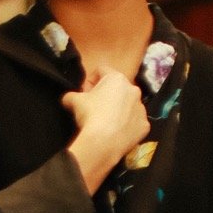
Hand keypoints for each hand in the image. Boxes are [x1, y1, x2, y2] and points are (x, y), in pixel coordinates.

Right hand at [63, 69, 149, 194]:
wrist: (104, 142)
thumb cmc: (91, 115)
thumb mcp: (74, 101)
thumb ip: (71, 95)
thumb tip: (68, 98)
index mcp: (116, 78)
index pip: (101, 70)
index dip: (90, 81)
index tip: (85, 93)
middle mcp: (133, 90)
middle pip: (117, 88)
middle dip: (106, 95)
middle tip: (95, 107)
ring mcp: (141, 108)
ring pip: (128, 105)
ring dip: (118, 109)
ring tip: (106, 122)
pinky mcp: (144, 125)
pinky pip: (134, 122)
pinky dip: (126, 125)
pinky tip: (115, 132)